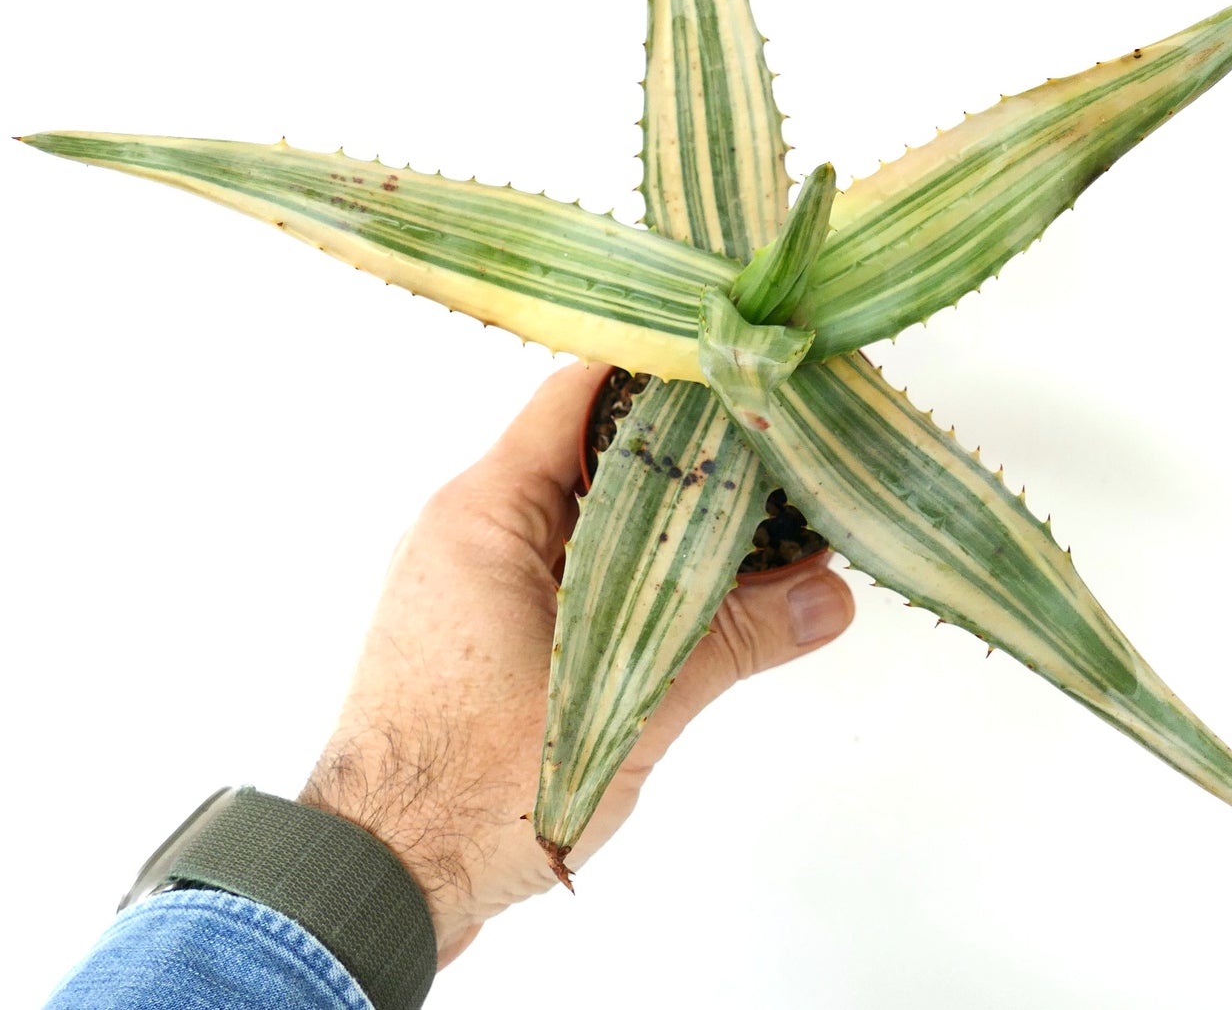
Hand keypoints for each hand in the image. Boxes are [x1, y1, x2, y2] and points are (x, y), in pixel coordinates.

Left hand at [297, 361, 854, 967]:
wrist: (377, 881)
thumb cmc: (474, 780)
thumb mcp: (624, 700)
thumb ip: (734, 638)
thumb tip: (832, 594)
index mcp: (488, 508)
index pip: (581, 392)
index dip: (664, 373)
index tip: (743, 375)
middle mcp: (474, 525)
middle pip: (595, 452)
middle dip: (687, 455)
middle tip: (777, 454)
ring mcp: (477, 578)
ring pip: (588, 517)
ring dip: (666, 521)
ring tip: (760, 522)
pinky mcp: (488, 630)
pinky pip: (573, 569)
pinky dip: (635, 570)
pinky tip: (701, 593)